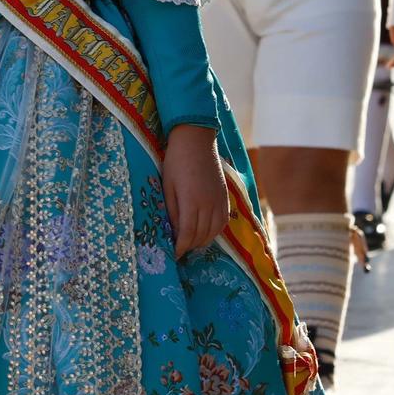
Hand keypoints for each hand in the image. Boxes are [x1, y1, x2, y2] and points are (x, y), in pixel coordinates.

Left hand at [162, 124, 229, 257]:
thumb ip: (171, 210)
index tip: (174, 254)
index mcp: (191, 202)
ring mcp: (219, 200)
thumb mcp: (168, 186)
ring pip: (214, 231)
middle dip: (190, 246)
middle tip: (180, 250)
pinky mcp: (225, 196)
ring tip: (192, 243)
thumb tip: (173, 231)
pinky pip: (224, 221)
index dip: (180, 247)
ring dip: (203, 241)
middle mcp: (208, 204)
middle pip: (201, 236)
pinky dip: (215, 231)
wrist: (196, 140)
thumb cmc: (176, 162)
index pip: (187, 234)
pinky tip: (206, 232)